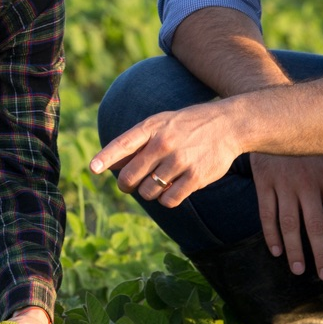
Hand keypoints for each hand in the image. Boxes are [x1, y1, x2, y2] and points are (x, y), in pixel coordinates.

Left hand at [88, 101, 241, 207]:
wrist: (228, 125)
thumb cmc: (188, 125)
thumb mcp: (161, 123)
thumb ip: (136, 142)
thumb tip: (110, 165)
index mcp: (152, 127)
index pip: (123, 144)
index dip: (106, 158)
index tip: (93, 169)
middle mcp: (164, 143)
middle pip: (130, 177)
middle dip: (126, 185)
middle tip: (130, 185)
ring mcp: (180, 161)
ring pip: (147, 192)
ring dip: (148, 193)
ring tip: (157, 183)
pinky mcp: (196, 177)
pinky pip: (169, 200)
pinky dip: (166, 200)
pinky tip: (172, 190)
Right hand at [250, 153, 322, 279]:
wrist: (273, 118)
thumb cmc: (308, 143)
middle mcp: (308, 184)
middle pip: (316, 225)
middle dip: (321, 252)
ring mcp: (284, 184)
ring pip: (290, 223)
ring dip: (295, 249)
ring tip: (298, 269)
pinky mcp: (264, 183)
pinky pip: (267, 213)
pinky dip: (271, 233)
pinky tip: (275, 250)